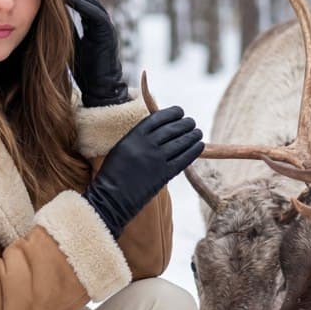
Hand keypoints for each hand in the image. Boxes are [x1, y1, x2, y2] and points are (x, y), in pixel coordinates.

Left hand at [64, 0, 128, 106]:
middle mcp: (101, 22)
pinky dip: (82, 5)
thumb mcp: (70, 47)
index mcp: (93, 24)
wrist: (100, 90)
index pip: (78, 0)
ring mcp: (106, 26)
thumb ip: (63, 33)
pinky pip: (95, 13)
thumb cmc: (84, 72)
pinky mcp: (108, 33)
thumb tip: (43, 23)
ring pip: (89, 1)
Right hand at [83, 106, 203, 237]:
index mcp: (134, 135)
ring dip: (192, 136)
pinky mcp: (164, 174)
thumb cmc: (113, 173)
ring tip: (198, 132)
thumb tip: (159, 130)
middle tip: (191, 122)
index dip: (172, 113)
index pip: (158, 118)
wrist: (111, 198)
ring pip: (181, 143)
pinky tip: (199, 145)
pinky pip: (184, 159)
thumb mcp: (121, 147)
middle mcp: (147, 145)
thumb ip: (138, 137)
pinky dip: (194, 151)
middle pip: (172, 129)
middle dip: (185, 124)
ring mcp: (157, 159)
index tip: (179, 112)